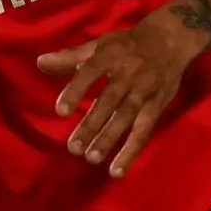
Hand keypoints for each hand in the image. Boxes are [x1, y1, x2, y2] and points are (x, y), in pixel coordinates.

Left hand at [37, 9, 209, 176]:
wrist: (170, 40)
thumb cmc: (126, 45)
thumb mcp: (99, 45)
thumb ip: (69, 56)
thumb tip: (39, 62)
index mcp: (110, 56)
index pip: (90, 72)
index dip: (76, 90)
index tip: (59, 111)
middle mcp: (127, 74)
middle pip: (108, 101)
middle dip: (91, 124)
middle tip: (73, 147)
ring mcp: (143, 91)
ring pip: (125, 118)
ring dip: (108, 139)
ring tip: (91, 158)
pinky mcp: (156, 107)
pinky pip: (143, 132)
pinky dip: (131, 151)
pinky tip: (116, 170)